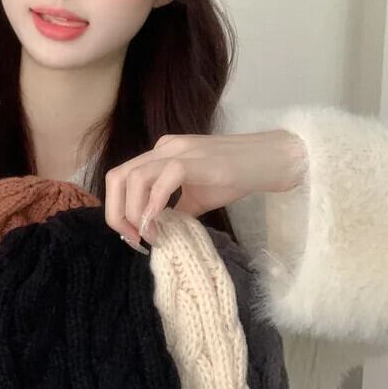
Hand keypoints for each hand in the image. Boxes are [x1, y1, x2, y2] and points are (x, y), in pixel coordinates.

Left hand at [104, 129, 307, 250]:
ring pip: (134, 177)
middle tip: (134, 239)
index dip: (116, 210)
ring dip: (135, 212)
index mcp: (158, 155)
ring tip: (151, 235)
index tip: (132, 237)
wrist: (271, 160)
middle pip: (117, 177)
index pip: (120, 179)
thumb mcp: (197, 198)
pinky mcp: (195, 160)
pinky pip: (164, 178)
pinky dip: (155, 203)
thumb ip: (175, 212)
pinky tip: (162, 223)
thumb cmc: (235, 177)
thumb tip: (157, 234)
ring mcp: (177, 151)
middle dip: (116, 213)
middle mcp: (162, 149)